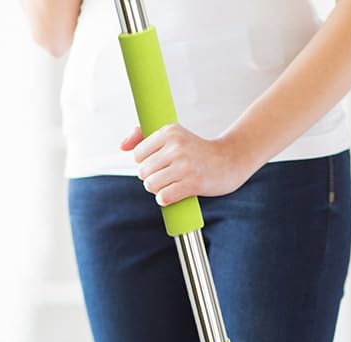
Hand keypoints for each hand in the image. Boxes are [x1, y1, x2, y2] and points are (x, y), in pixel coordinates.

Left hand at [120, 123, 257, 206]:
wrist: (229, 161)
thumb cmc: (197, 151)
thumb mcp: (173, 137)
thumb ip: (144, 136)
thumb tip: (121, 147)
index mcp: (170, 131)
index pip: (138, 154)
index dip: (145, 164)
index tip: (159, 165)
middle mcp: (176, 146)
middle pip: (142, 172)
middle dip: (150, 179)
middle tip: (166, 177)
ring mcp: (184, 165)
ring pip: (151, 185)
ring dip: (157, 191)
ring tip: (170, 185)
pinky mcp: (192, 183)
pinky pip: (163, 197)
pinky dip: (165, 200)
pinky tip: (173, 195)